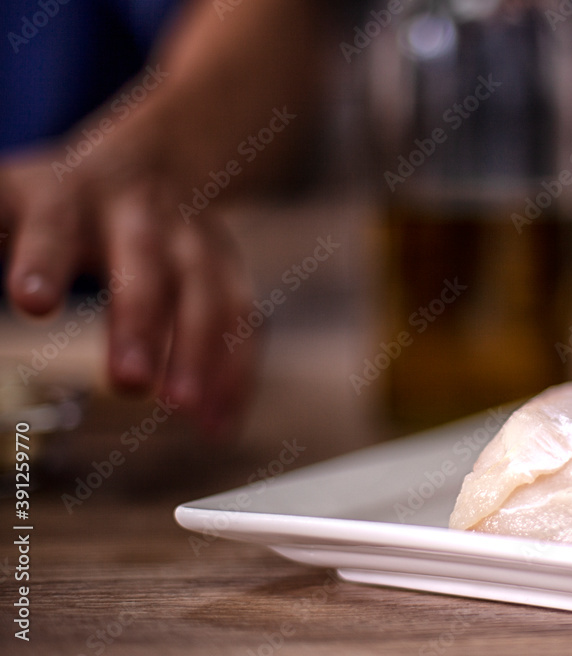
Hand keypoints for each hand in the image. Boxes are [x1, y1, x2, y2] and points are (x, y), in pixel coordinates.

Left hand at [0, 127, 259, 440]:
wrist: (156, 160)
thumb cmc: (57, 196)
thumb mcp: (4, 199)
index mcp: (67, 193)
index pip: (50, 223)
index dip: (42, 258)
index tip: (29, 302)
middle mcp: (139, 215)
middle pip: (146, 263)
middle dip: (142, 320)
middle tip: (131, 382)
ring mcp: (192, 240)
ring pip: (208, 291)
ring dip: (204, 351)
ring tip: (187, 412)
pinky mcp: (227, 269)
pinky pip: (242, 321)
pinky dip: (236, 372)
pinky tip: (219, 422)